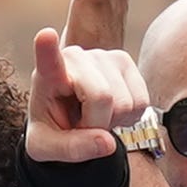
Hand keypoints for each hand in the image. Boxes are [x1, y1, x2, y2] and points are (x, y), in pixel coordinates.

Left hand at [21, 27, 151, 162]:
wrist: (68, 119)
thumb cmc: (52, 129)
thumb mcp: (46, 149)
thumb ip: (71, 150)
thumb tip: (107, 143)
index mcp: (48, 76)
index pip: (48, 61)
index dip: (48, 49)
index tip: (45, 36)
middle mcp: (76, 57)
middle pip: (102, 97)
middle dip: (97, 124)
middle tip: (82, 125)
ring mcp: (103, 55)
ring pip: (124, 103)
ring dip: (113, 121)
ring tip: (94, 115)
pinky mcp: (125, 61)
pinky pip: (141, 102)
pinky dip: (130, 118)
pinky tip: (112, 111)